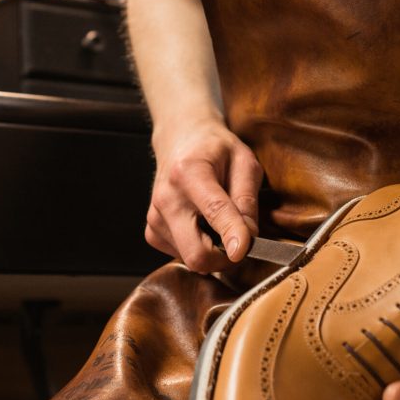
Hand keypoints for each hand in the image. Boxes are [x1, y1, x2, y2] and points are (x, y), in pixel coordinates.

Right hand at [145, 118, 262, 272]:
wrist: (179, 140)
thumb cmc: (216, 150)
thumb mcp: (244, 162)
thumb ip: (247, 199)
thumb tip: (247, 239)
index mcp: (189, 172)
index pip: (214, 211)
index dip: (232, 235)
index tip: (242, 251)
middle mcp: (166, 198)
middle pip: (195, 253)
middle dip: (225, 258)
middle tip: (242, 243)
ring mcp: (155, 217)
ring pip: (192, 259)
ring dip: (213, 250)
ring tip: (219, 221)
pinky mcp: (152, 232)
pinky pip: (183, 255)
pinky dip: (199, 247)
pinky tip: (202, 224)